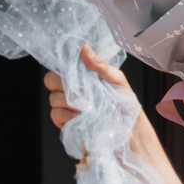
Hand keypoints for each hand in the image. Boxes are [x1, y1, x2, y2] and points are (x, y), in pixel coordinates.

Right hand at [42, 47, 181, 183]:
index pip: (57, 71)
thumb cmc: (127, 107)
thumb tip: (83, 48)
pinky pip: (58, 119)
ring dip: (70, 105)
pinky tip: (83, 119)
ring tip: (89, 109)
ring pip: (54, 103)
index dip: (61, 73)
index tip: (73, 77)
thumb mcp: (117, 82)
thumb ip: (100, 66)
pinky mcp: (68, 127)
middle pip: (51, 85)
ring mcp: (68, 112)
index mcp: (82, 80)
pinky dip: (70, 118)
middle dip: (66, 88)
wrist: (132, 135)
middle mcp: (72, 94)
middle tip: (84, 95)